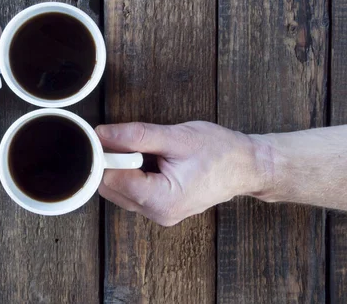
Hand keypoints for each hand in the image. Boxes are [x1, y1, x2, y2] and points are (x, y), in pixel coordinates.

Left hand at [96, 121, 270, 225]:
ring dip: (122, 167)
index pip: (112, 179)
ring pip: (118, 190)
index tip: (110, 137)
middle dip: (113, 161)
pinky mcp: (159, 208)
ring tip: (147, 151)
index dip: (107, 156)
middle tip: (131, 140)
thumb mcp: (177, 137)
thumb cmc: (220, 151)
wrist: (247, 167)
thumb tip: (101, 134)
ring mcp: (158, 214)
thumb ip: (136, 136)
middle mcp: (157, 214)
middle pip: (110, 188)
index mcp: (162, 201)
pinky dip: (131, 173)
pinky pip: (131, 192)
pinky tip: (149, 160)